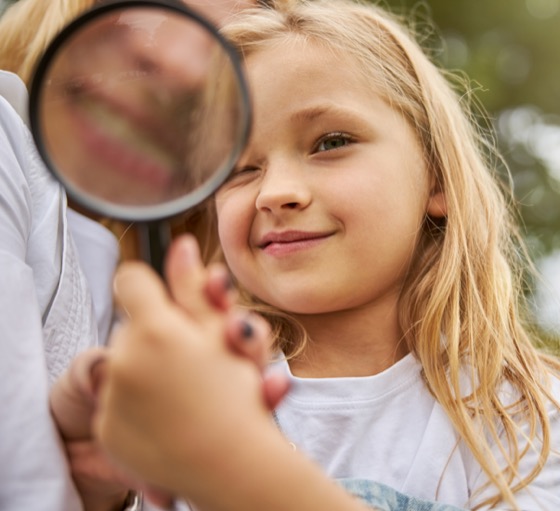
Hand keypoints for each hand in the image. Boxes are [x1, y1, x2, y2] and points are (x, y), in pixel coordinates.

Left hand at [93, 236, 285, 495]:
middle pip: (136, 324)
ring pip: (128, 362)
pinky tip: (174, 416)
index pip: (133, 280)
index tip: (176, 311)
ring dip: (155, 371)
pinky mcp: (106, 429)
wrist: (232, 470)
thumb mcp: (224, 336)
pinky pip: (118, 402)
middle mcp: (124, 358)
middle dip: (165, 336)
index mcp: (155, 328)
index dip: (158, 291)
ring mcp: (111, 397)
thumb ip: (196, 289)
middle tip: (201, 361)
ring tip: (193, 395)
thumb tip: (181, 242)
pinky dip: (142, 406)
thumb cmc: (239, 399)